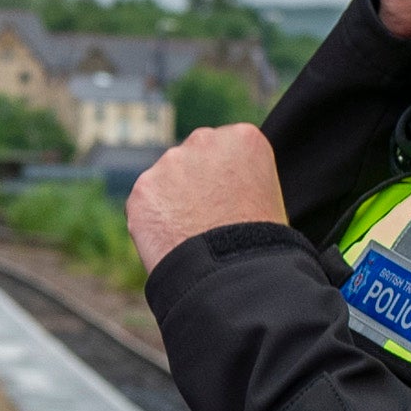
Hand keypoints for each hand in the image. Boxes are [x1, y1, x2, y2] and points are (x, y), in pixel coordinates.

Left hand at [127, 124, 287, 271]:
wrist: (233, 272)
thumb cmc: (260, 241)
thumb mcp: (267, 195)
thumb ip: (241, 176)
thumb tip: (222, 185)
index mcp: (243, 138)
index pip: (225, 149)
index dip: (226, 180)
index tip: (230, 202)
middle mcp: (204, 140)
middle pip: (193, 158)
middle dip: (196, 182)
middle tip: (207, 219)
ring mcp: (170, 162)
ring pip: (166, 180)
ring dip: (173, 201)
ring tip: (191, 234)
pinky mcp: (143, 189)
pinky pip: (146, 205)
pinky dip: (154, 222)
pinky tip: (172, 241)